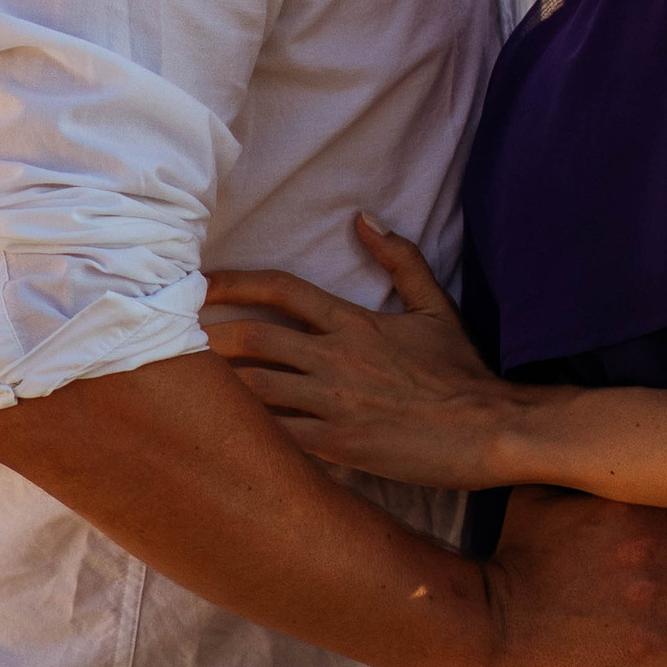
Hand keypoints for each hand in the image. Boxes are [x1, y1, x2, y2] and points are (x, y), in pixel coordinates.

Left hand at [205, 217, 515, 487]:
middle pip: (253, 338)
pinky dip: (248, 432)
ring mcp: (334, 405)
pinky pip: (278, 437)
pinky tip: (226, 430)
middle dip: (210, 335)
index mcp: (354, 322)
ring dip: (220, 384)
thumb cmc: (461, 371)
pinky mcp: (338, 447)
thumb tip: (364, 219)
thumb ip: (399, 259)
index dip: (234, 282)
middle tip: (177, 334)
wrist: (489, 428)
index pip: (281, 289)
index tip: (201, 282)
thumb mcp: (434, 306)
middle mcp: (336, 359)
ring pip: (256, 388)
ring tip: (188, 382)